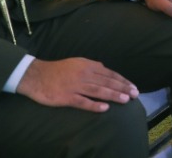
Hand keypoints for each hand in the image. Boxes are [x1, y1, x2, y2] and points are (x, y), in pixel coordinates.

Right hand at [17, 57, 137, 111]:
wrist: (36, 75)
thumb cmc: (58, 70)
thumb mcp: (77, 63)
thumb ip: (92, 66)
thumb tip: (106, 70)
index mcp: (87, 65)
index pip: (109, 73)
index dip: (122, 80)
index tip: (133, 87)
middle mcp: (84, 74)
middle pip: (107, 82)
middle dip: (122, 88)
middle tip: (135, 94)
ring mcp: (75, 86)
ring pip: (98, 91)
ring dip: (113, 95)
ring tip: (125, 100)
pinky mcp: (66, 97)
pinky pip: (82, 102)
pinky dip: (94, 105)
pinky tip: (104, 108)